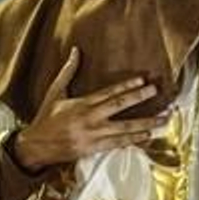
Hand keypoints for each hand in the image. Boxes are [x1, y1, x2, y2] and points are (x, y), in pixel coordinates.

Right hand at [12, 49, 161, 171]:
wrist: (35, 146)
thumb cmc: (45, 119)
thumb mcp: (54, 93)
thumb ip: (68, 72)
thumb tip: (75, 51)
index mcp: (81, 104)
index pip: (108, 92)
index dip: (127, 86)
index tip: (143, 80)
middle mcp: (89, 119)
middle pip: (119, 107)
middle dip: (139, 98)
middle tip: (156, 92)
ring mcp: (92, 135)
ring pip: (124, 128)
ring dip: (146, 123)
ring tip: (163, 119)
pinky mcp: (92, 149)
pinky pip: (117, 144)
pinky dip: (134, 140)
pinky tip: (147, 136)